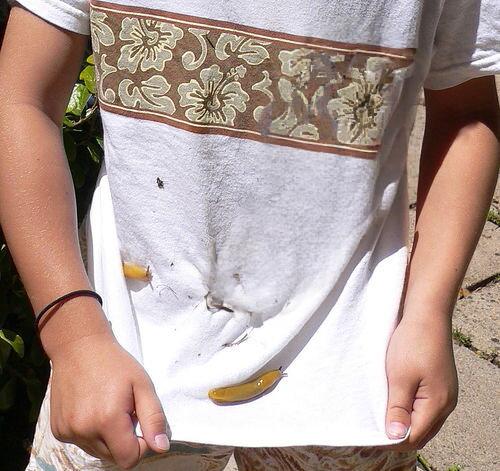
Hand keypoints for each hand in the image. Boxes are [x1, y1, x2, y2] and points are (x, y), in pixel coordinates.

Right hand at [49, 331, 169, 469]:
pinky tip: (92, 408)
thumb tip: (161, 447)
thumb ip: (154, 418)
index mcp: (107, 420)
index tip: (141, 422)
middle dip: (125, 439)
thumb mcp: (142, 385)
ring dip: (108, 437)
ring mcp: (68, 432)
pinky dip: (92, 432)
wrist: (79, 347)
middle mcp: (84, 431)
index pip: (129, 459)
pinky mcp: (58, 430)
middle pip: (114, 457)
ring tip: (109, 407)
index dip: (142, 445)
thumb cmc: (115, 363)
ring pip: (98, 451)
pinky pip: (82, 443)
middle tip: (125, 410)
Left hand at [383, 313, 457, 451]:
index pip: (415, 437)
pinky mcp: (439, 384)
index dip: (394, 440)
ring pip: (423, 419)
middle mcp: (446, 404)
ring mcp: (444, 394)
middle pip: (421, 432)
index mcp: (437, 405)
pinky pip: (424, 406)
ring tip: (381, 413)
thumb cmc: (412, 344)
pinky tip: (394, 400)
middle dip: (399, 433)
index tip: (370, 435)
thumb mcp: (400, 377)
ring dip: (404, 420)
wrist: (426, 315)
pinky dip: (410, 408)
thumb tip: (396, 437)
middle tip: (373, 426)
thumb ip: (398, 408)